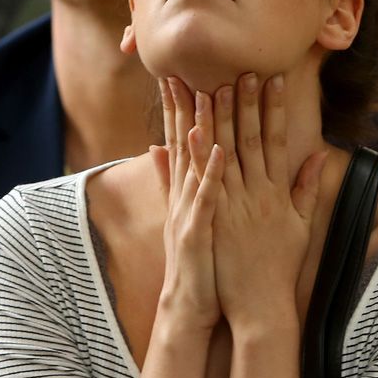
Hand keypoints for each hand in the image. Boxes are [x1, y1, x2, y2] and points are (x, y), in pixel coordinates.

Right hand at [154, 78, 225, 333]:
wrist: (188, 307)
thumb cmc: (195, 263)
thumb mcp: (180, 216)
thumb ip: (170, 181)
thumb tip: (155, 148)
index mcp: (184, 193)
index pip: (180, 143)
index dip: (177, 110)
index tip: (176, 75)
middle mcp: (183, 198)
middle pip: (183, 146)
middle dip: (183, 108)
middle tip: (182, 70)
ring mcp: (189, 214)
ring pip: (196, 164)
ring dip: (201, 130)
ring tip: (207, 96)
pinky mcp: (198, 233)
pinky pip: (208, 199)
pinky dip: (214, 174)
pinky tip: (223, 150)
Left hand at [209, 74, 327, 332]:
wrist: (262, 306)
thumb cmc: (279, 268)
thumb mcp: (301, 225)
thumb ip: (308, 188)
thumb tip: (317, 155)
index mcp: (277, 191)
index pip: (275, 139)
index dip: (274, 107)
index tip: (272, 77)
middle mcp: (257, 193)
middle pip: (251, 139)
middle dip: (248, 102)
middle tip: (245, 68)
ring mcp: (236, 205)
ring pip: (226, 154)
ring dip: (219, 119)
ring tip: (212, 86)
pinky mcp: (217, 220)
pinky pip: (206, 181)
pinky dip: (201, 156)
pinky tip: (193, 132)